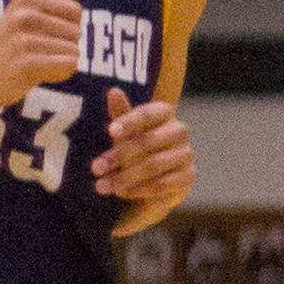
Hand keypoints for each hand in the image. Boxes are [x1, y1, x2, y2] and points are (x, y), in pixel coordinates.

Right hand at [0, 0, 85, 108]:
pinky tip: (41, 74)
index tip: (45, 33)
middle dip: (64, 45)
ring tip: (37, 62)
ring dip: (62, 62)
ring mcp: (24, 40)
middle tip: (37, 51)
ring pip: (74, 51)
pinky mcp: (27, 64)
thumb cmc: (7, 43)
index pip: (74, 10)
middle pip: (76, 32)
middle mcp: (23, 16)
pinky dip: (61, 73)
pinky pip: (69, 65)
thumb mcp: (22, 12)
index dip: (67, 25)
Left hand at [95, 89, 194, 232]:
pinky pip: (164, 183)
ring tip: (103, 185)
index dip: (130, 121)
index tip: (109, 131)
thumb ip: (121, 113)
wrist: (149, 178)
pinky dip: (140, 189)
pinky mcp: (189, 176)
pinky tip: (123, 192)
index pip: (149, 113)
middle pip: (150, 141)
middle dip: (119, 155)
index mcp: (165, 114)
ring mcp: (187, 154)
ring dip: (126, 177)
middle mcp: (180, 132)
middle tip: (95, 168)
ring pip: (155, 164)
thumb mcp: (123, 131)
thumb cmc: (133, 148)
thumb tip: (114, 91)